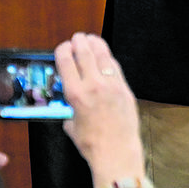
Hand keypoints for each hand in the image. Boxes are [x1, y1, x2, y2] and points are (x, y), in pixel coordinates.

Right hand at [54, 33, 144, 179]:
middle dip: (80, 42)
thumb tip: (72, 111)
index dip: (63, 51)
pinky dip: (109, 59)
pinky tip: (106, 56)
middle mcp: (93, 86)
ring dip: (96, 45)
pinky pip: (116, 68)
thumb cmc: (91, 143)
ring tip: (92, 39)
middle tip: (78, 37)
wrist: (116, 151)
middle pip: (85, 54)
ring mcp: (111, 85)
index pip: (66, 63)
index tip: (63, 47)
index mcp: (75, 94)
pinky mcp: (125, 89)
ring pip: (103, 57)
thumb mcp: (71, 126)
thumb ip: (70, 112)